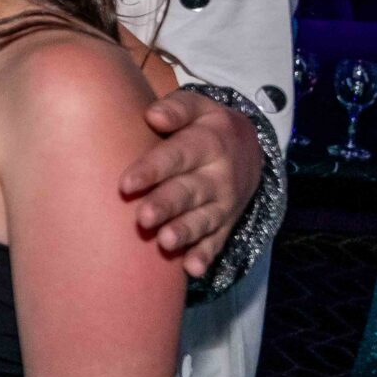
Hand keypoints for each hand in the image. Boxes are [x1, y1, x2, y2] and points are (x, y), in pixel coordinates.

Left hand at [119, 88, 262, 276]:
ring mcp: (224, 203)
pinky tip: (192, 269)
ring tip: (166, 242)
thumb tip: (153, 115)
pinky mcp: (226, 224)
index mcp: (209, 143)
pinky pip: (217, 242)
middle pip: (189, 191)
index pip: (177, 156)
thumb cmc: (205, 126)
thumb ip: (176, 108)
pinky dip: (206, 256)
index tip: (126, 184)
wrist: (250, 148)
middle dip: (166, 205)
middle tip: (143, 218)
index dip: (152, 170)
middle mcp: (219, 176)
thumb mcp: (197, 107)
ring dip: (185, 232)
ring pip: (203, 220)